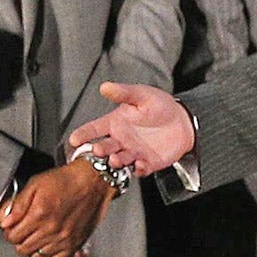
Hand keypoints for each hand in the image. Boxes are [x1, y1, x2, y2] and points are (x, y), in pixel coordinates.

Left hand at [0, 161, 113, 256]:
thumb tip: (4, 222)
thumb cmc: (65, 180)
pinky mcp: (75, 243)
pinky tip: (48, 246)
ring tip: (36, 238)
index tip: (13, 227)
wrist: (92, 181)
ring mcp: (63, 238)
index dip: (9, 232)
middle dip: (19, 241)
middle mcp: (51, 229)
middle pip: (23, 249)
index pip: (12, 236)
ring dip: (33, 249)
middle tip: (24, 232)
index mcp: (38, 214)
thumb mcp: (35, 184)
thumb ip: (17, 204)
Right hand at [69, 82, 194, 175]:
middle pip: (105, 147)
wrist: (183, 120)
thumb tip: (105, 87)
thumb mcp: (142, 95)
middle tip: (97, 150)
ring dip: (116, 161)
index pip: (94, 129)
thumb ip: (124, 93)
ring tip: (116, 159)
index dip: (83, 134)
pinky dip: (138, 169)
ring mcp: (133, 153)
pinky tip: (139, 165)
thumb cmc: (159, 106)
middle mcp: (121, 140)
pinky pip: (140, 169)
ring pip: (120, 160)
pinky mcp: (147, 163)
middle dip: (99, 150)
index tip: (74, 140)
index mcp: (115, 123)